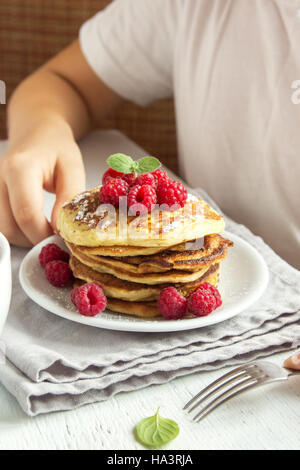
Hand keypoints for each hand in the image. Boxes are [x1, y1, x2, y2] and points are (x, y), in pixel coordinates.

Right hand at [0, 122, 84, 246]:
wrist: (36, 130)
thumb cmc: (56, 147)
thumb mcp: (73, 166)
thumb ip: (70, 196)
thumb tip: (64, 229)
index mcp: (20, 168)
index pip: (26, 214)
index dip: (44, 235)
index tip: (62, 240)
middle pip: (10, 227)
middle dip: (35, 240)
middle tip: (56, 237)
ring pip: (2, 230)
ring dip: (25, 238)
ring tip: (46, 230)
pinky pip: (0, 224)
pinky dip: (17, 231)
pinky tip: (33, 225)